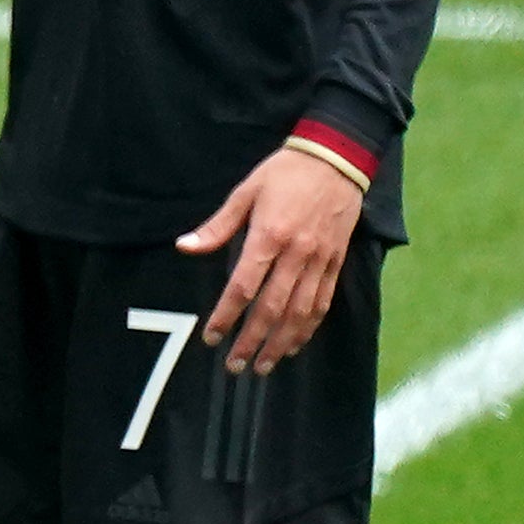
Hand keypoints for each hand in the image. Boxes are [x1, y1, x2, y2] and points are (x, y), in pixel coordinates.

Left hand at [184, 143, 366, 369]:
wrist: (338, 158)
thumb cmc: (285, 172)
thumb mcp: (245, 192)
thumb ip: (217, 226)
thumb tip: (185, 247)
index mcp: (269, 237)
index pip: (244, 287)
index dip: (227, 315)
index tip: (212, 338)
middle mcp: (297, 254)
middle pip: (273, 308)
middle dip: (252, 341)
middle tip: (236, 365)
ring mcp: (320, 260)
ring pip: (301, 312)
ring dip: (281, 343)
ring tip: (264, 365)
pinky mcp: (337, 262)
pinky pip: (323, 302)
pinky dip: (309, 327)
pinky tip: (295, 344)